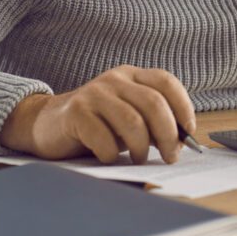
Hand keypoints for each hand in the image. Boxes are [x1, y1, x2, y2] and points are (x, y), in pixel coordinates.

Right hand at [0, 66, 195, 164]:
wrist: (47, 124)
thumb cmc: (98, 125)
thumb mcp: (128, 118)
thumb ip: (152, 123)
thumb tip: (180, 143)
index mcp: (132, 75)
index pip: (166, 82)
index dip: (183, 106)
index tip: (189, 132)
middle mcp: (115, 79)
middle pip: (154, 103)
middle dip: (167, 134)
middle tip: (170, 156)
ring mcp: (94, 93)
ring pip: (132, 121)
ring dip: (142, 147)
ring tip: (140, 160)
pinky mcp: (75, 112)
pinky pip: (103, 137)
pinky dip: (112, 153)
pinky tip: (110, 158)